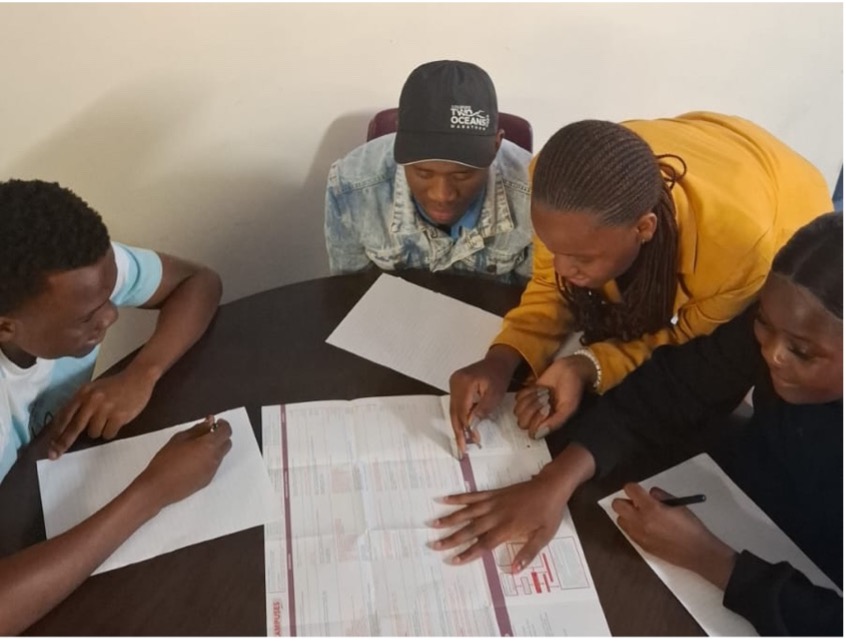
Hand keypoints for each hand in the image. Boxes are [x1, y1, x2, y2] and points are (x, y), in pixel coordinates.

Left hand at [48, 366, 158, 458]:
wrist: (138, 378)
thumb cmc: (114, 386)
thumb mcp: (93, 389)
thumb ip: (80, 404)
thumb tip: (63, 426)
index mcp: (83, 393)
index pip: (65, 415)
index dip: (56, 432)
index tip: (50, 446)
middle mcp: (92, 400)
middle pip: (74, 427)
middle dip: (63, 443)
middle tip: (54, 456)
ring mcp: (106, 408)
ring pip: (93, 432)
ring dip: (98, 431)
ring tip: (107, 420)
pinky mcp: (119, 416)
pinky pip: (108, 434)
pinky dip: (110, 432)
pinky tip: (115, 423)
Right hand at [133, 416, 232, 509]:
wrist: (158, 487)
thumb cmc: (165, 462)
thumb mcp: (179, 438)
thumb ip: (198, 428)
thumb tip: (209, 422)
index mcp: (208, 445)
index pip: (226, 431)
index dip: (223, 425)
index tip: (217, 422)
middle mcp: (214, 458)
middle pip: (227, 443)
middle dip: (220, 437)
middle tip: (206, 433)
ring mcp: (212, 471)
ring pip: (220, 455)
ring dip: (214, 449)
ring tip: (195, 448)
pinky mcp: (207, 480)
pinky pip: (213, 466)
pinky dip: (208, 460)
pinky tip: (193, 460)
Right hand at [429, 474, 570, 571]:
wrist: (550, 487)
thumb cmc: (548, 513)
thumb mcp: (544, 536)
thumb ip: (528, 553)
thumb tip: (513, 570)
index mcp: (508, 528)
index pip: (484, 544)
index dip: (468, 552)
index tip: (453, 560)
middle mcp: (496, 516)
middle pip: (470, 529)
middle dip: (451, 538)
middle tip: (433, 545)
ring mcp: (492, 503)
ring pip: (466, 512)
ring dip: (449, 518)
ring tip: (432, 524)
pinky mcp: (492, 493)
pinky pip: (472, 496)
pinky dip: (457, 498)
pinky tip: (444, 499)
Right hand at [448, 346, 519, 456]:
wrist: (497, 362)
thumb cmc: (499, 376)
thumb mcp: (495, 394)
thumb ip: (483, 410)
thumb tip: (471, 426)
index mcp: (464, 382)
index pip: (462, 410)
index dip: (467, 427)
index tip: (473, 440)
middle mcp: (455, 382)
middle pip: (454, 412)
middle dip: (459, 431)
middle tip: (462, 449)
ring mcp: (453, 384)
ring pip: (453, 410)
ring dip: (459, 426)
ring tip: (462, 443)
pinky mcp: (455, 386)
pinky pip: (455, 405)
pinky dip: (460, 417)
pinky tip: (464, 429)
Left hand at [514, 354, 593, 437]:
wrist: (570, 369)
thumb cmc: (572, 389)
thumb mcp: (568, 407)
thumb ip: (555, 422)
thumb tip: (538, 435)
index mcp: (549, 424)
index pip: (532, 431)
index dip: (538, 420)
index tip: (549, 407)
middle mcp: (538, 418)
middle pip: (522, 422)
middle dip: (533, 409)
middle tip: (546, 398)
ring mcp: (531, 406)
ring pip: (519, 410)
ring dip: (531, 399)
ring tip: (545, 392)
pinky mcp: (526, 394)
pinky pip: (518, 397)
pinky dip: (528, 391)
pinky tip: (539, 388)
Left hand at [612, 484, 736, 589]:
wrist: (697, 552)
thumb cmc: (690, 526)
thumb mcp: (678, 504)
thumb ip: (660, 496)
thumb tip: (649, 493)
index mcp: (651, 507)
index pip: (630, 490)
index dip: (633, 487)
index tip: (637, 490)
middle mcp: (640, 520)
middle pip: (617, 504)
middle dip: (626, 501)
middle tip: (638, 504)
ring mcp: (639, 534)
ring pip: (620, 519)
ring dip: (628, 515)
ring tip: (643, 518)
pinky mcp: (641, 545)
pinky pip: (628, 532)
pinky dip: (633, 527)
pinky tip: (647, 529)